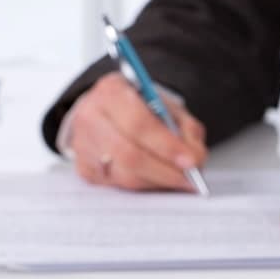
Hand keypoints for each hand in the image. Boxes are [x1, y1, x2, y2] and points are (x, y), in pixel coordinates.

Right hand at [68, 73, 207, 190]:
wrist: (106, 110)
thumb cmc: (138, 107)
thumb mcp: (167, 106)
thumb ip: (185, 128)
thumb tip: (195, 158)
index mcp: (111, 92)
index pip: (138, 124)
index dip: (167, 146)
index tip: (191, 160)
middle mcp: (90, 117)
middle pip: (129, 154)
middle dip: (165, 171)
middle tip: (189, 178)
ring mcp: (84, 145)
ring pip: (124, 175)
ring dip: (158, 182)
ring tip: (179, 180)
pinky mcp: (85, 168)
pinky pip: (119, 186)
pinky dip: (145, 186)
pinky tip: (158, 180)